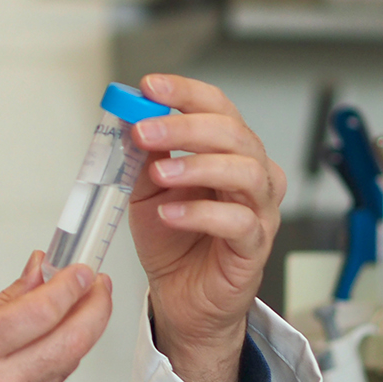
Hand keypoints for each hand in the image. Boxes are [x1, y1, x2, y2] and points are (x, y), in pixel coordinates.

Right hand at [0, 252, 111, 381]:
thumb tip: (38, 276)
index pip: (38, 313)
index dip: (70, 287)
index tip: (83, 270)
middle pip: (68, 345)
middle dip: (95, 311)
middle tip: (101, 288)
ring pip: (62, 369)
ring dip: (78, 336)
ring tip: (81, 308)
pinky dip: (53, 363)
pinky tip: (51, 345)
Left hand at [127, 74, 286, 381]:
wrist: (181, 295)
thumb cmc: (172, 239)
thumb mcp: (145, 189)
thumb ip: (141, 156)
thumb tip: (124, 116)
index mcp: (226, 151)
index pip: (216, 107)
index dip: (185, 92)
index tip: (149, 86)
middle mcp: (250, 174)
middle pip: (233, 134)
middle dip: (185, 126)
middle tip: (144, 130)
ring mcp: (258, 210)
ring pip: (244, 172)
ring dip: (197, 166)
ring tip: (160, 173)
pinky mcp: (254, 246)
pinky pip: (238, 222)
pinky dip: (201, 214)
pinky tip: (170, 214)